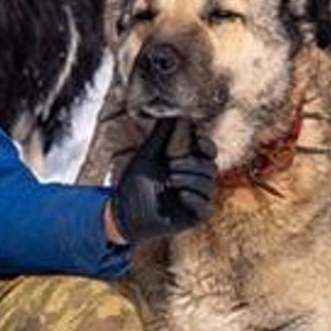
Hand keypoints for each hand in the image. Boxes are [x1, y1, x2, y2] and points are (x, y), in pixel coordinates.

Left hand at [108, 119, 216, 242]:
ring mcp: (194, 200)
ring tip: (170, 180)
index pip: (208, 153)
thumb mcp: (147, 155)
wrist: (120, 212)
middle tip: (171, 166)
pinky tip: (181, 194)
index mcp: (186, 166)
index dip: (207, 145)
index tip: (197, 139)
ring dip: (191, 180)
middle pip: (210, 168)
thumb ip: (161, 135)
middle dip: (193, 164)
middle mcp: (194, 182)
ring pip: (209, 187)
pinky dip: (196, 199)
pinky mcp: (192, 218)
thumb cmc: (133, 184)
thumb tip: (172, 112)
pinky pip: (206, 208)